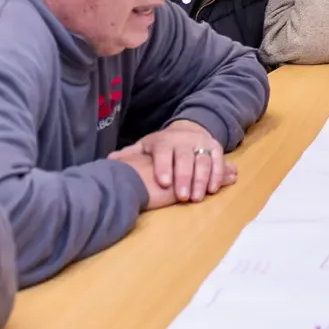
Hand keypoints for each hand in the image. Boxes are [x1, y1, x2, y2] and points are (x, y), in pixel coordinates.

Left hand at [112, 120, 237, 204]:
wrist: (187, 131)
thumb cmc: (162, 147)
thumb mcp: (145, 147)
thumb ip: (130, 155)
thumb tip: (110, 161)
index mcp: (163, 141)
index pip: (163, 152)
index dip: (164, 167)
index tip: (163, 183)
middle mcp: (183, 140)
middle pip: (185, 158)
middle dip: (185, 177)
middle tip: (183, 197)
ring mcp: (201, 143)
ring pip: (203, 160)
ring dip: (202, 179)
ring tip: (198, 198)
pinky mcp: (215, 148)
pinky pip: (218, 161)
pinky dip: (218, 175)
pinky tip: (213, 189)